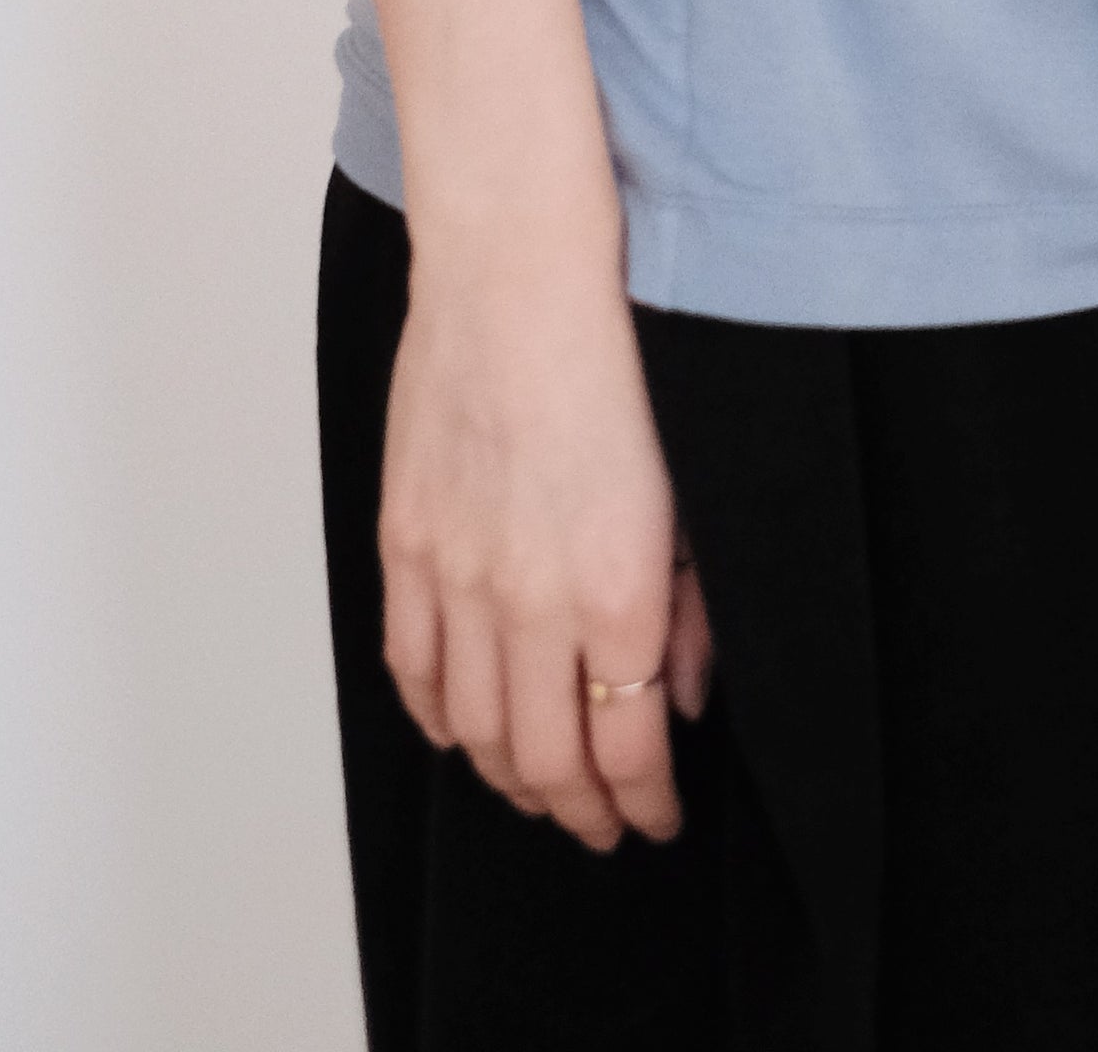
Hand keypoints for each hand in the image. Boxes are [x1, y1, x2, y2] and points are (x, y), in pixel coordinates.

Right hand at [376, 249, 717, 850]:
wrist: (517, 273)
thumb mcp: (689, 487)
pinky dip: (438, 718)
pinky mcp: (406, 545)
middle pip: (546, 762)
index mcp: (615, 590)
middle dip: (581, 811)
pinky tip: (464, 729)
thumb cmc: (614, 358)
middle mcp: (530, 602)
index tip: (658, 816)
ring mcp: (457, 577)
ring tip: (541, 786)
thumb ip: (691, 604)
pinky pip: (412, 669)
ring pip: (474, 732)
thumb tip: (678, 696)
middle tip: (604, 823)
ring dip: (510, 778)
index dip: (645, 804)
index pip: (626, 751)